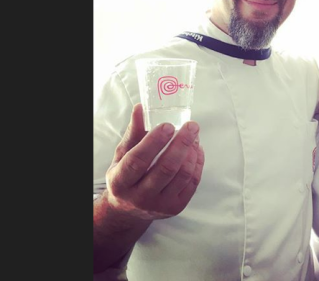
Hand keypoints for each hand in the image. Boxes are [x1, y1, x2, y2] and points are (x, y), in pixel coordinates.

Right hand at [104, 103, 204, 219]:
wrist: (128, 210)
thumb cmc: (125, 177)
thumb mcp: (122, 156)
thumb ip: (133, 133)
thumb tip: (141, 108)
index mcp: (120, 182)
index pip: (138, 161)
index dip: (154, 142)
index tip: (168, 124)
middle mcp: (139, 197)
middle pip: (166, 169)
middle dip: (182, 143)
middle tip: (191, 126)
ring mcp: (160, 205)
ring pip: (183, 175)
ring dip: (192, 152)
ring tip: (194, 135)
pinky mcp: (176, 208)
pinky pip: (192, 183)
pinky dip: (198, 163)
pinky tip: (196, 149)